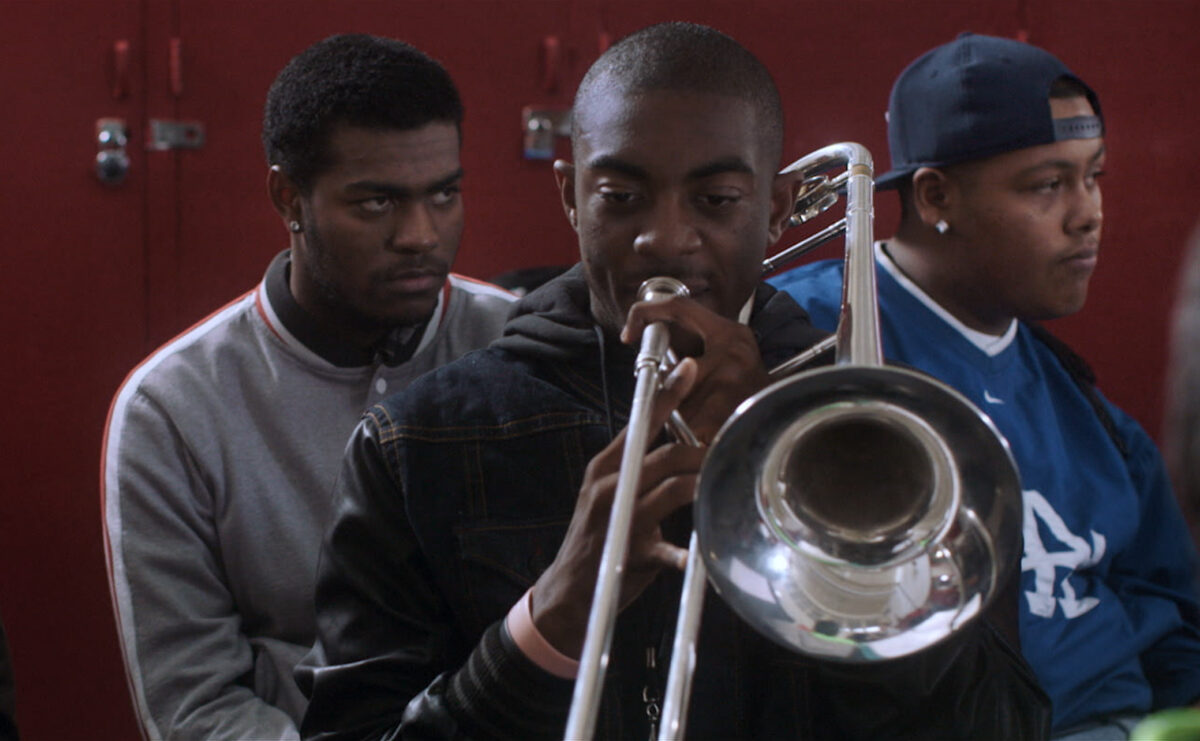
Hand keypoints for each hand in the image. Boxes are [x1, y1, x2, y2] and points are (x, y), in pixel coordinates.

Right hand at [530, 358, 703, 658]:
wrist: (567, 591)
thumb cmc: (598, 537)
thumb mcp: (609, 494)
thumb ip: (637, 468)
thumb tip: (676, 443)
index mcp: (605, 467)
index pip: (640, 422)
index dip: (667, 394)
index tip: (691, 368)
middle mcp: (609, 486)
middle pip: (665, 454)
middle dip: (702, 450)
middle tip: (728, 449)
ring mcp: (620, 519)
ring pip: (672, 487)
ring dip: (703, 483)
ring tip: (725, 482)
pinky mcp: (630, 553)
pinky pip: (666, 550)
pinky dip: (687, 554)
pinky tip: (701, 558)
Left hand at [622, 294, 771, 442]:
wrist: (786, 423)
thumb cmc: (749, 396)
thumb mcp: (728, 362)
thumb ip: (695, 354)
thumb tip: (652, 363)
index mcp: (730, 334)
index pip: (678, 306)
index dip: (646, 313)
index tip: (629, 334)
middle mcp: (733, 351)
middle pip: (672, 371)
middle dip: (674, 396)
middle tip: (687, 409)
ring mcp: (732, 381)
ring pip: (678, 402)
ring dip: (682, 420)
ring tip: (705, 424)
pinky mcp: (730, 410)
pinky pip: (689, 426)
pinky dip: (692, 436)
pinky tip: (708, 436)